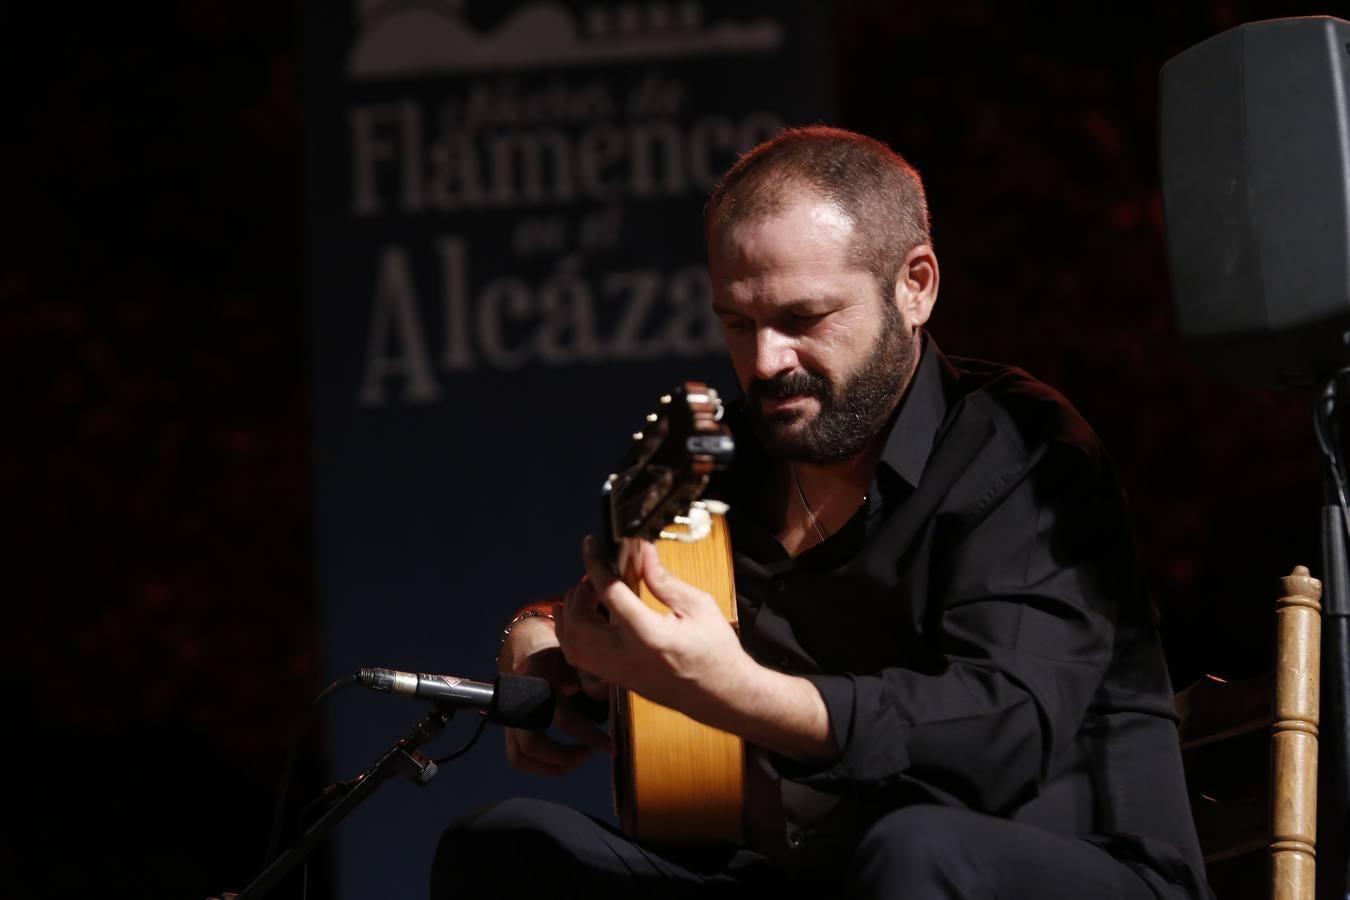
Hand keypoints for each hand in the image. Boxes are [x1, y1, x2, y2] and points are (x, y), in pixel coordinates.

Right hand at [499, 609, 612, 776]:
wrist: (530, 650)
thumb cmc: (559, 653)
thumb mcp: (577, 655)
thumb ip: (592, 674)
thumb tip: (608, 695)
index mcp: (538, 677)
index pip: (562, 717)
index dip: (588, 736)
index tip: (610, 747)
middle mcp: (517, 699)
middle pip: (532, 743)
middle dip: (564, 756)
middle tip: (589, 753)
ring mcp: (510, 716)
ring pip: (520, 755)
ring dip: (552, 766)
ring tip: (578, 759)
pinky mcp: (510, 728)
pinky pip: (518, 757)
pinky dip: (540, 767)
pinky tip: (563, 762)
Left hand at [556, 536, 752, 723]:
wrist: (722, 696)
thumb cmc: (716, 651)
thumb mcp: (698, 606)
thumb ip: (664, 580)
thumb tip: (643, 551)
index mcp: (648, 635)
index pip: (609, 592)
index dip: (595, 563)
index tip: (590, 544)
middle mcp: (625, 656)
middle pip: (578, 620)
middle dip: (579, 591)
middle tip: (596, 576)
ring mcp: (616, 672)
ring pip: (571, 642)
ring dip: (571, 613)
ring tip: (589, 595)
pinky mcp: (614, 680)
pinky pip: (578, 657)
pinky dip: (572, 633)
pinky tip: (586, 618)